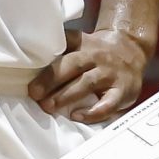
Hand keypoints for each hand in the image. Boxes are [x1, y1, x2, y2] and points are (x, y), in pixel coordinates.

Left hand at [29, 25, 150, 123]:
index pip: (65, 45)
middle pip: (73, 65)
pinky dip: (93, 112)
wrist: (132, 49)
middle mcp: (97, 56)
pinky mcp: (123, 90)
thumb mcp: (80, 42)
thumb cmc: (96, 51)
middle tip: (35, 94)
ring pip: (88, 83)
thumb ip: (59, 48)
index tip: (29, 74)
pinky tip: (77, 116)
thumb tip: (26, 58)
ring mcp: (111, 73)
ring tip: (49, 107)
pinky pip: (108, 103)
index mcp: (83, 44)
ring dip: (67, 96)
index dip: (47, 59)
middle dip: (52, 79)